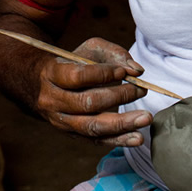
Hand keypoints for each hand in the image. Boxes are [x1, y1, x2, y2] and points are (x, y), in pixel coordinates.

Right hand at [37, 37, 152, 144]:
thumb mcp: (90, 50)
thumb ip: (114, 54)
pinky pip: (96, 140)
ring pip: (92, 126)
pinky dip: (119, 140)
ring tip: (145, 118)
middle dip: (118, 97)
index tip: (123, 72)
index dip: (102, 74)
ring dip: (122, 124)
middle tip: (141, 90)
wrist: (46, 85)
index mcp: (53, 74)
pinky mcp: (73, 134)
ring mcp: (61, 121)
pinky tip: (137, 137)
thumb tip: (137, 71)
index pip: (77, 76)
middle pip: (87, 103)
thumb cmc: (74, 63)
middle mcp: (53, 100)